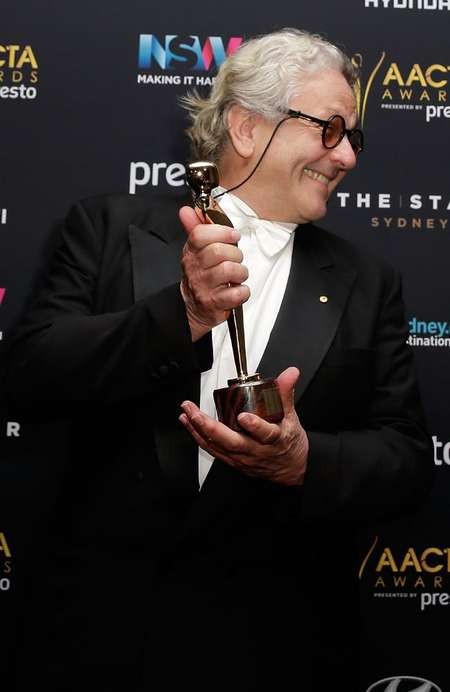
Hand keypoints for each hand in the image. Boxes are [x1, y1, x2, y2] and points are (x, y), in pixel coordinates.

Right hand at [179, 205, 249, 341]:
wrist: (193, 308)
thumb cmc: (202, 276)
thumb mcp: (196, 251)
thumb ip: (195, 229)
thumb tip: (187, 209)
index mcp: (191, 252)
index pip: (200, 234)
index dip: (221, 232)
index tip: (233, 235)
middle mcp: (194, 269)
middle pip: (218, 251)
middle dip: (235, 253)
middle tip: (236, 259)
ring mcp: (203, 287)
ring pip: (229, 270)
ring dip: (241, 272)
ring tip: (238, 276)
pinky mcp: (214, 303)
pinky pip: (236, 293)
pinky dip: (243, 291)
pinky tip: (238, 290)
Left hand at [179, 367, 308, 486]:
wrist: (290, 470)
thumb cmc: (290, 445)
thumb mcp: (293, 418)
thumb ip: (286, 394)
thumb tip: (290, 373)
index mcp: (274, 440)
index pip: (265, 434)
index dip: (254, 426)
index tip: (244, 417)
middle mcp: (255, 451)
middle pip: (231, 442)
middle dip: (210, 427)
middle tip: (195, 413)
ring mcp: (242, 458)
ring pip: (218, 446)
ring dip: (199, 430)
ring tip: (187, 413)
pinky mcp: (233, 461)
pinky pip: (213, 449)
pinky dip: (198, 436)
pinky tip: (188, 423)